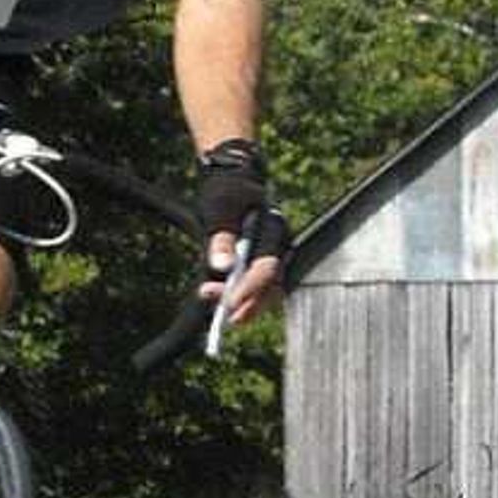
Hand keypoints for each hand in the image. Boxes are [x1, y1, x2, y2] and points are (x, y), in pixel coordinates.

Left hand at [192, 139, 290, 329]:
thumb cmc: (225, 190)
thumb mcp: (218, 208)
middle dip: (251, 303)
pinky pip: (257, 282)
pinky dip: (242, 294)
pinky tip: (223, 301)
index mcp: (274, 228)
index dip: (249, 288)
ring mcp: (271, 251)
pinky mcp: (260, 258)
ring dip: (247, 303)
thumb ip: (221, 237)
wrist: (230, 179)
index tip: (228, 303)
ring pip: (267, 286)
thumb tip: (222, 266)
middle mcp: (278, 243)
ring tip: (223, 314)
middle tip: (229, 318)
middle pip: (272, 283)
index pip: (267, 267)